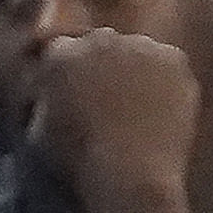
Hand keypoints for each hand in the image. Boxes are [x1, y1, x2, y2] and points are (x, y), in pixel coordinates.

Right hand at [21, 26, 204, 212]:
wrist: (131, 172)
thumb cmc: (78, 158)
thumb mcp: (37, 127)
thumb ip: (44, 98)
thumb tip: (49, 93)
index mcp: (60, 53)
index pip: (60, 47)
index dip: (66, 71)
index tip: (72, 90)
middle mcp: (99, 39)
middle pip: (99, 42)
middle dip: (99, 63)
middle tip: (106, 96)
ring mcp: (141, 47)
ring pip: (135, 49)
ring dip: (133, 66)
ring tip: (137, 101)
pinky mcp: (175, 60)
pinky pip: (167, 61)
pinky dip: (164, 77)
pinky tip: (160, 103)